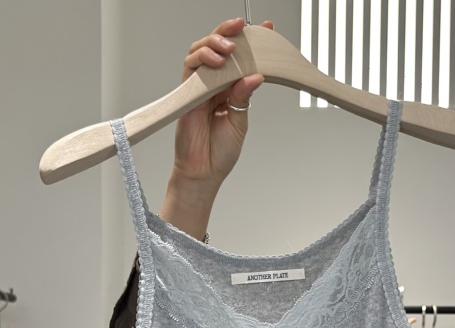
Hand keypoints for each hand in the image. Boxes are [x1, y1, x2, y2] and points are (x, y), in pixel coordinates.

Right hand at [160, 17, 273, 239]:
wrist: (203, 173)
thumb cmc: (220, 152)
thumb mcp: (240, 122)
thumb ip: (244, 98)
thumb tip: (256, 76)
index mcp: (229, 90)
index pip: (239, 59)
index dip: (250, 42)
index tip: (267, 28)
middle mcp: (214, 85)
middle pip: (216, 48)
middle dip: (228, 32)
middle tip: (242, 27)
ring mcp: (199, 89)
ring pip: (200, 53)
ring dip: (213, 44)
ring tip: (229, 48)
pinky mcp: (186, 95)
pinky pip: (190, 69)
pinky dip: (202, 60)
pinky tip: (217, 62)